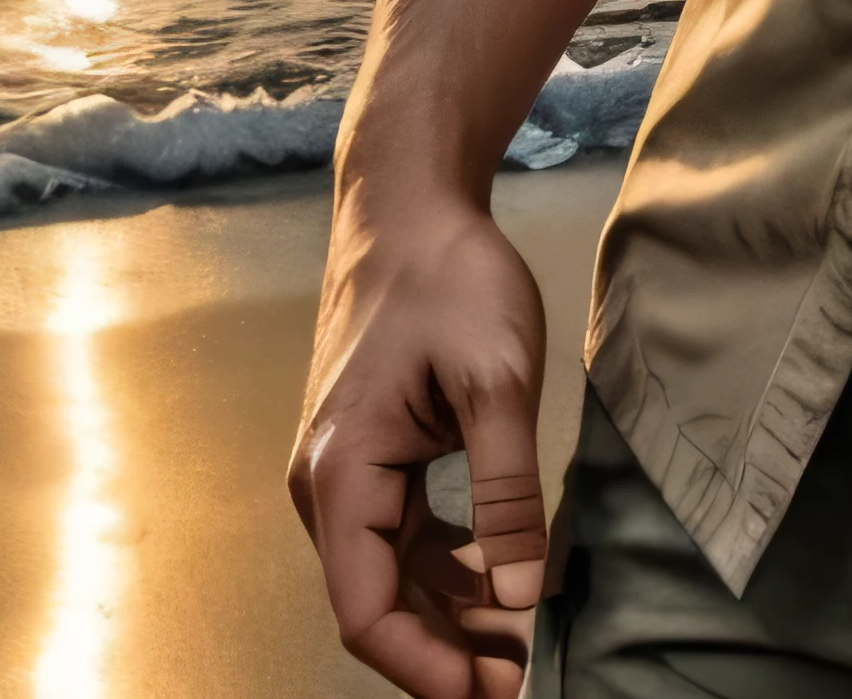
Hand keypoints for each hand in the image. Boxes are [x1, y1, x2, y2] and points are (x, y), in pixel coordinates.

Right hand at [289, 178, 552, 698]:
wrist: (409, 202)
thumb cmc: (448, 275)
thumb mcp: (496, 378)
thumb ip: (508, 493)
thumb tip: (524, 594)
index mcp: (341, 472)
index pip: (366, 612)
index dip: (426, 668)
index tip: (490, 693)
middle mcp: (327, 483)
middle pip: (377, 602)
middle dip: (445, 652)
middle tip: (519, 680)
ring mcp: (346, 468)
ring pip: (392, 573)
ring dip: (452, 614)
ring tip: (521, 643)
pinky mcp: (372, 453)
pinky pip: (403, 534)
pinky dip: (451, 565)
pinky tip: (503, 578)